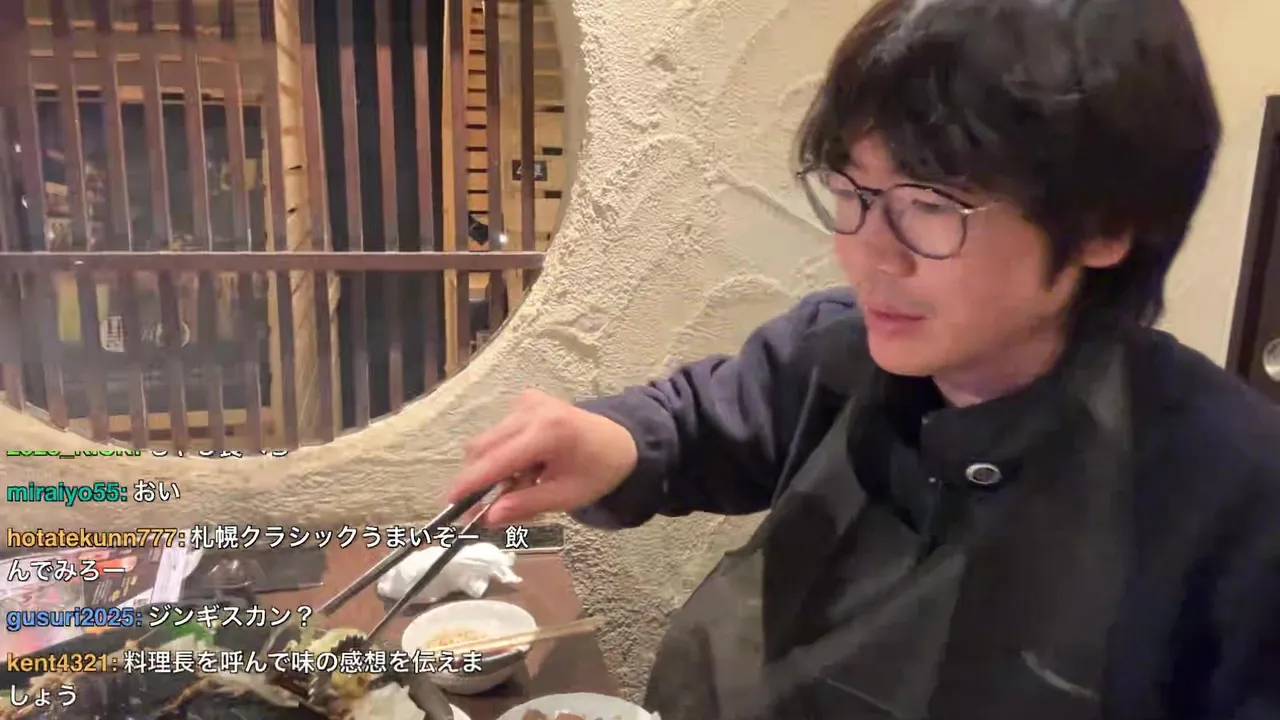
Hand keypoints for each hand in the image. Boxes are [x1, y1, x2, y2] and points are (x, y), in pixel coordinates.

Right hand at [447, 390, 638, 524]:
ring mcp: (527, 401)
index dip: (470, 482)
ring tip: (524, 484)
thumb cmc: (598, 471)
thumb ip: (526, 504)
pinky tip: (528, 467)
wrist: (623, 441)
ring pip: (488, 441)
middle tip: (491, 509)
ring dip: (495, 468)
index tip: (449, 502)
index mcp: (547, 432)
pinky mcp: (526, 400)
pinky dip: (504, 454)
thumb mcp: (566, 496)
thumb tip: (489, 517)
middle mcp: (532, 410)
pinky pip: (499, 432)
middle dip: (481, 480)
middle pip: (484, 448)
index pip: (497, 460)